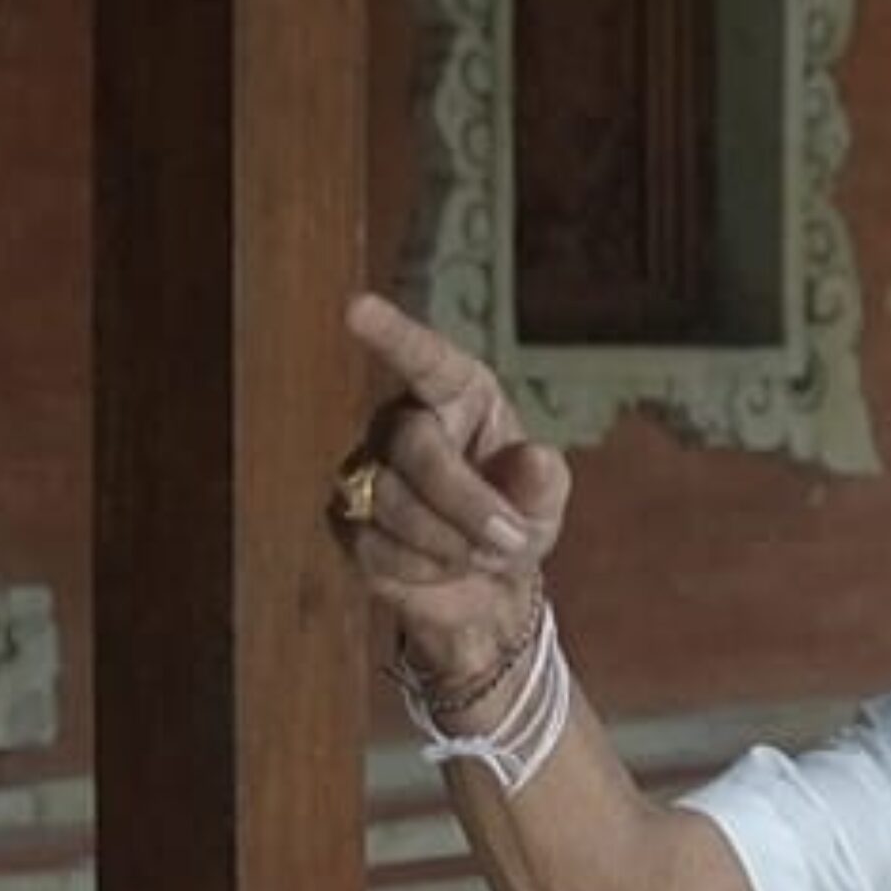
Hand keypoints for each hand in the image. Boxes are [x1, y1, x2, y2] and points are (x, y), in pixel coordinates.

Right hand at [335, 292, 572, 683]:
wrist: (484, 583)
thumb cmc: (517, 518)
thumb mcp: (545, 500)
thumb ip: (544, 480)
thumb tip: (534, 458)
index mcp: (457, 393)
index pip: (423, 357)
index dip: (392, 334)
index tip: (357, 307)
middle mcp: (403, 419)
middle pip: (414, 447)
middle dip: (465, 502)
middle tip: (509, 542)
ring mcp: (365, 467)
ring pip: (390, 500)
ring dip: (447, 542)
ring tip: (480, 555)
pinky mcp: (345, 517)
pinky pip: (374, 545)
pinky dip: (421, 568)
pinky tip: (441, 567)